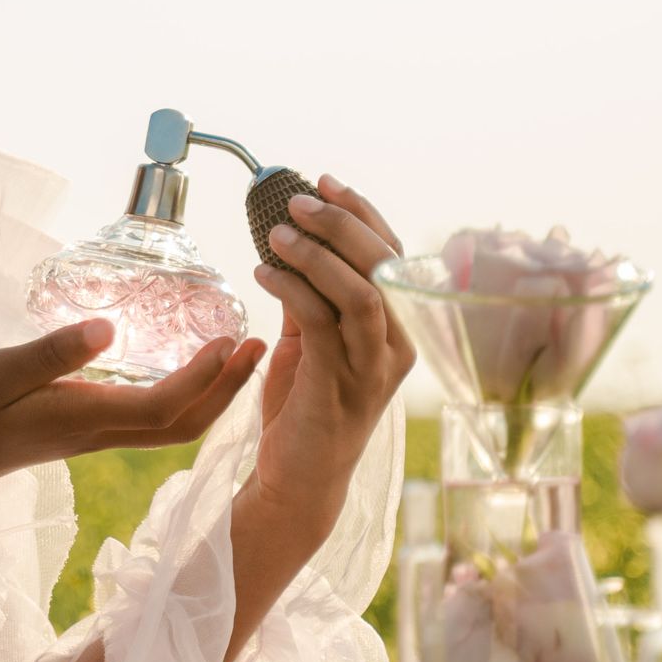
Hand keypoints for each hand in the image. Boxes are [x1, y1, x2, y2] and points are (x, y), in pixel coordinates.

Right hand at [0, 320, 267, 516]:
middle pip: (183, 426)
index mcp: (84, 418)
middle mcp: (100, 433)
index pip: (161, 408)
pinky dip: (186, 396)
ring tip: (239, 355)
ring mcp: (97, 436)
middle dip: (227, 391)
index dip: (201, 380)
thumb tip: (107, 327)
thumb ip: (51, 352)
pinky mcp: (89, 430)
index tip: (229, 343)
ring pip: (173, 427)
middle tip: (260, 348)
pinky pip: (154, 420)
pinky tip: (190, 368)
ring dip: (214, 395)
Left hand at [250, 174, 413, 536]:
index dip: (362, 213)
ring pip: (361, 292)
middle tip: (297, 200)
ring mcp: (372, 369)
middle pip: (384, 266)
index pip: (393, 256)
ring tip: (277, 231)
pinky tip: (263, 273)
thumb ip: (314, 297)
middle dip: (341, 223)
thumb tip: (295, 242)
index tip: (325, 181)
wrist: (298, 480)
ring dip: (319, 254)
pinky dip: (293, 289)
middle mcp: (396, 346)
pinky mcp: (339, 386)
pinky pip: (323, 323)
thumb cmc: (306, 408)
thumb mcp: (312, 342)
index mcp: (398, 329)